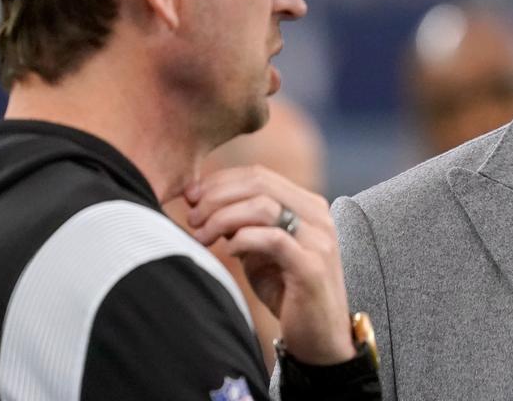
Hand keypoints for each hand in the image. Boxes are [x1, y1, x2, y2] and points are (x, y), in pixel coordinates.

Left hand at [184, 166, 355, 364]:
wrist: (320, 337)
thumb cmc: (287, 292)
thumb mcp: (262, 252)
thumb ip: (243, 225)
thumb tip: (203, 204)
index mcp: (307, 205)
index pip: (259, 175)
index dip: (220, 182)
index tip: (191, 197)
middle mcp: (317, 216)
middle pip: (259, 184)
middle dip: (216, 196)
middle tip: (192, 217)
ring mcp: (318, 239)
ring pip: (263, 207)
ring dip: (223, 217)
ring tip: (202, 235)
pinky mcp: (312, 266)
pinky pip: (272, 239)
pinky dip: (243, 239)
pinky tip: (228, 250)